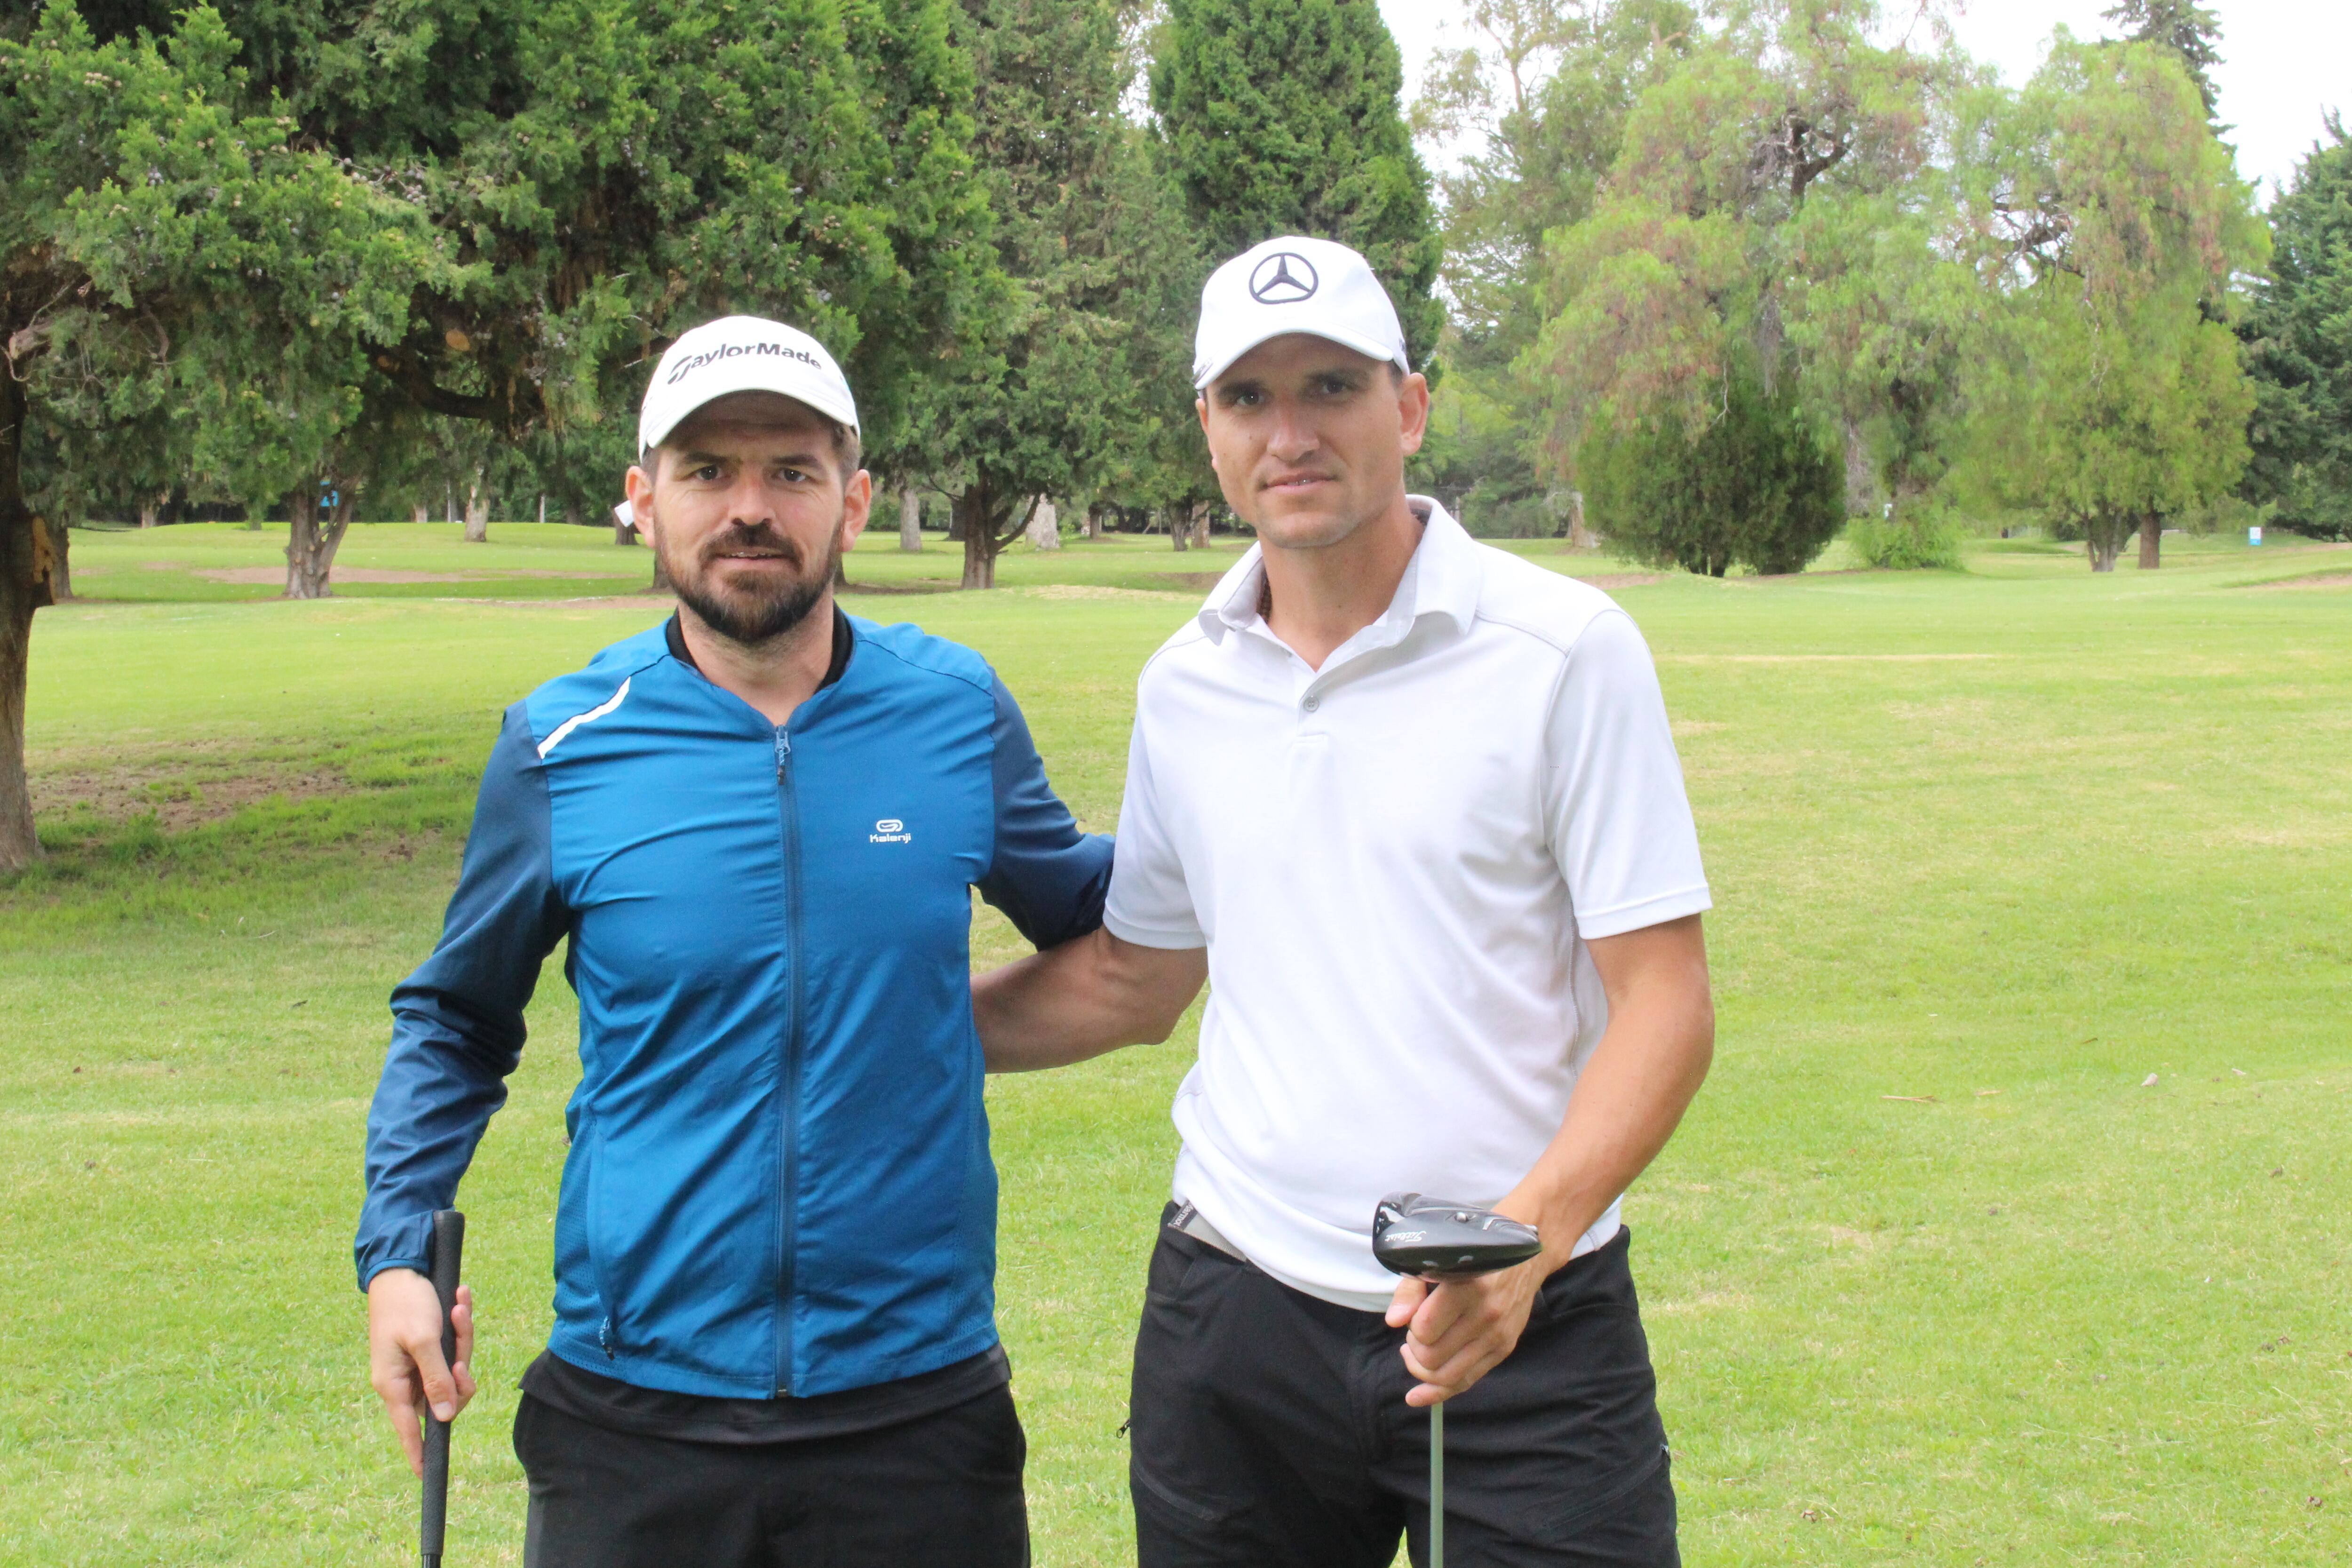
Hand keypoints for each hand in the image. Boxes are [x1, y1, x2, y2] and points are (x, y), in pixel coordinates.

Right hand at [367, 1268, 476, 1476]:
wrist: (402, 1266)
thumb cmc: (406, 1303)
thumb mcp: (423, 1341)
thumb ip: (435, 1378)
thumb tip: (443, 1417)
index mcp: (393, 1383)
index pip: (408, 1428)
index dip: (418, 1451)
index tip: (425, 1475)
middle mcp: (405, 1378)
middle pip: (446, 1395)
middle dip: (461, 1367)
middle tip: (461, 1329)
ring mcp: (418, 1362)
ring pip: (454, 1369)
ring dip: (463, 1338)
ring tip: (459, 1305)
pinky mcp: (430, 1346)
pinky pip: (454, 1348)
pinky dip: (461, 1326)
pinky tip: (461, 1298)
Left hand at [1385, 1250, 1549, 1407]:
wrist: (1524, 1259)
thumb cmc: (1472, 1259)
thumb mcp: (1437, 1263)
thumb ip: (1411, 1291)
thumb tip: (1394, 1322)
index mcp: (1467, 1287)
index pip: (1424, 1329)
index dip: (1411, 1325)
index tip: (1414, 1313)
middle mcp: (1486, 1314)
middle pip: (1432, 1357)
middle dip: (1414, 1349)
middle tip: (1416, 1332)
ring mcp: (1498, 1335)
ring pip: (1447, 1377)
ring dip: (1423, 1370)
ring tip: (1417, 1352)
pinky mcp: (1504, 1349)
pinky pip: (1466, 1381)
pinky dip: (1439, 1392)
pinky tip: (1419, 1394)